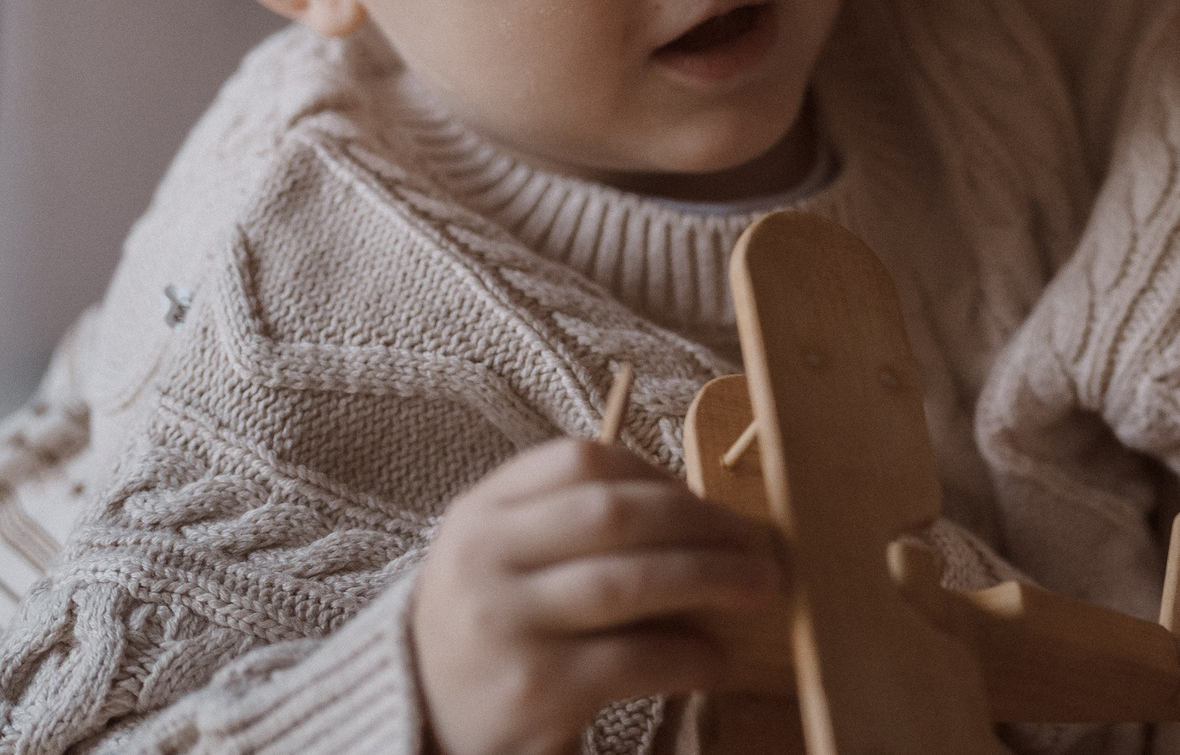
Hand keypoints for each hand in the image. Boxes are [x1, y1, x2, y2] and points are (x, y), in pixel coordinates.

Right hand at [412, 438, 782, 754]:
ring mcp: (507, 625)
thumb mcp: (502, 556)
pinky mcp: (536, 690)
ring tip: (759, 589)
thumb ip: (575, 521)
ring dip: (711, 579)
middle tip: (755, 543)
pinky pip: (635, 659)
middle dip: (702, 524)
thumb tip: (704, 516)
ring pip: (629, 583)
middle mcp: (485, 560)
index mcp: (481, 512)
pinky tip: (716, 658)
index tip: (704, 501)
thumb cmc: (491, 626)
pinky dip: (690, 655)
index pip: (583, 462)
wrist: (419, 717)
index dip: (659, 475)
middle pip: (615, 516)